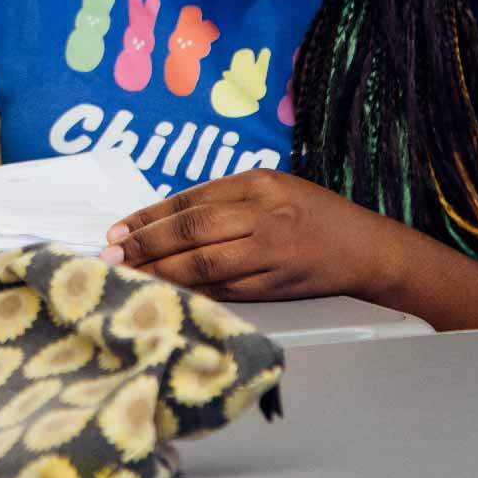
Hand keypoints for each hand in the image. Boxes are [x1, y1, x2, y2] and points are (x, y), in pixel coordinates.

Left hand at [102, 169, 404, 302]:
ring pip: (202, 266)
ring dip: (159, 272)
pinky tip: (165, 293)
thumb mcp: (272, 186)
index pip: (190, 201)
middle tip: (111, 254)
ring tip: (127, 275)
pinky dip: (189, 293)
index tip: (118, 229)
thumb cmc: (313, 213)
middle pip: (190, 232)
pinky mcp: (274, 287)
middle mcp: (262, 216)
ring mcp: (269, 254)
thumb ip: (224, 198)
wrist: (365, 249)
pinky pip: (222, 292)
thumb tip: (164, 218)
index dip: (148, 217)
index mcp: (257, 184)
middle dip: (145, 245)